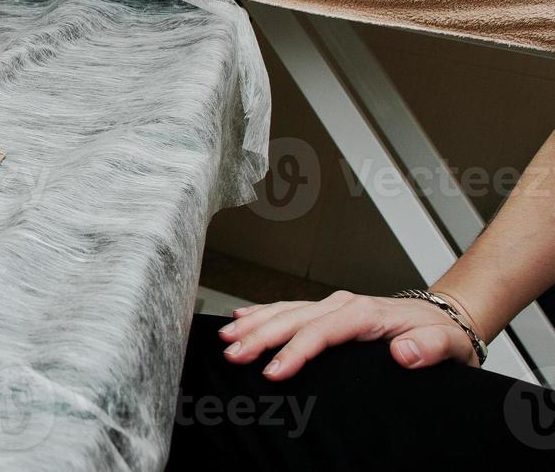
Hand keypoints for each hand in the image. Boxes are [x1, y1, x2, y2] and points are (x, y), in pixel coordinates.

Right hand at [217, 290, 482, 379]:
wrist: (446, 318)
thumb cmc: (444, 335)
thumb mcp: (448, 345)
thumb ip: (428, 348)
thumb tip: (403, 353)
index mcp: (367, 314)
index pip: (323, 331)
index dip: (295, 350)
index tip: (274, 371)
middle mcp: (345, 304)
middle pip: (295, 318)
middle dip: (261, 335)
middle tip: (233, 354)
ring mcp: (335, 304)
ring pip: (286, 310)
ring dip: (255, 324)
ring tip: (227, 339)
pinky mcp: (329, 309)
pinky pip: (290, 308)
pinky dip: (263, 312)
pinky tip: (241, 318)